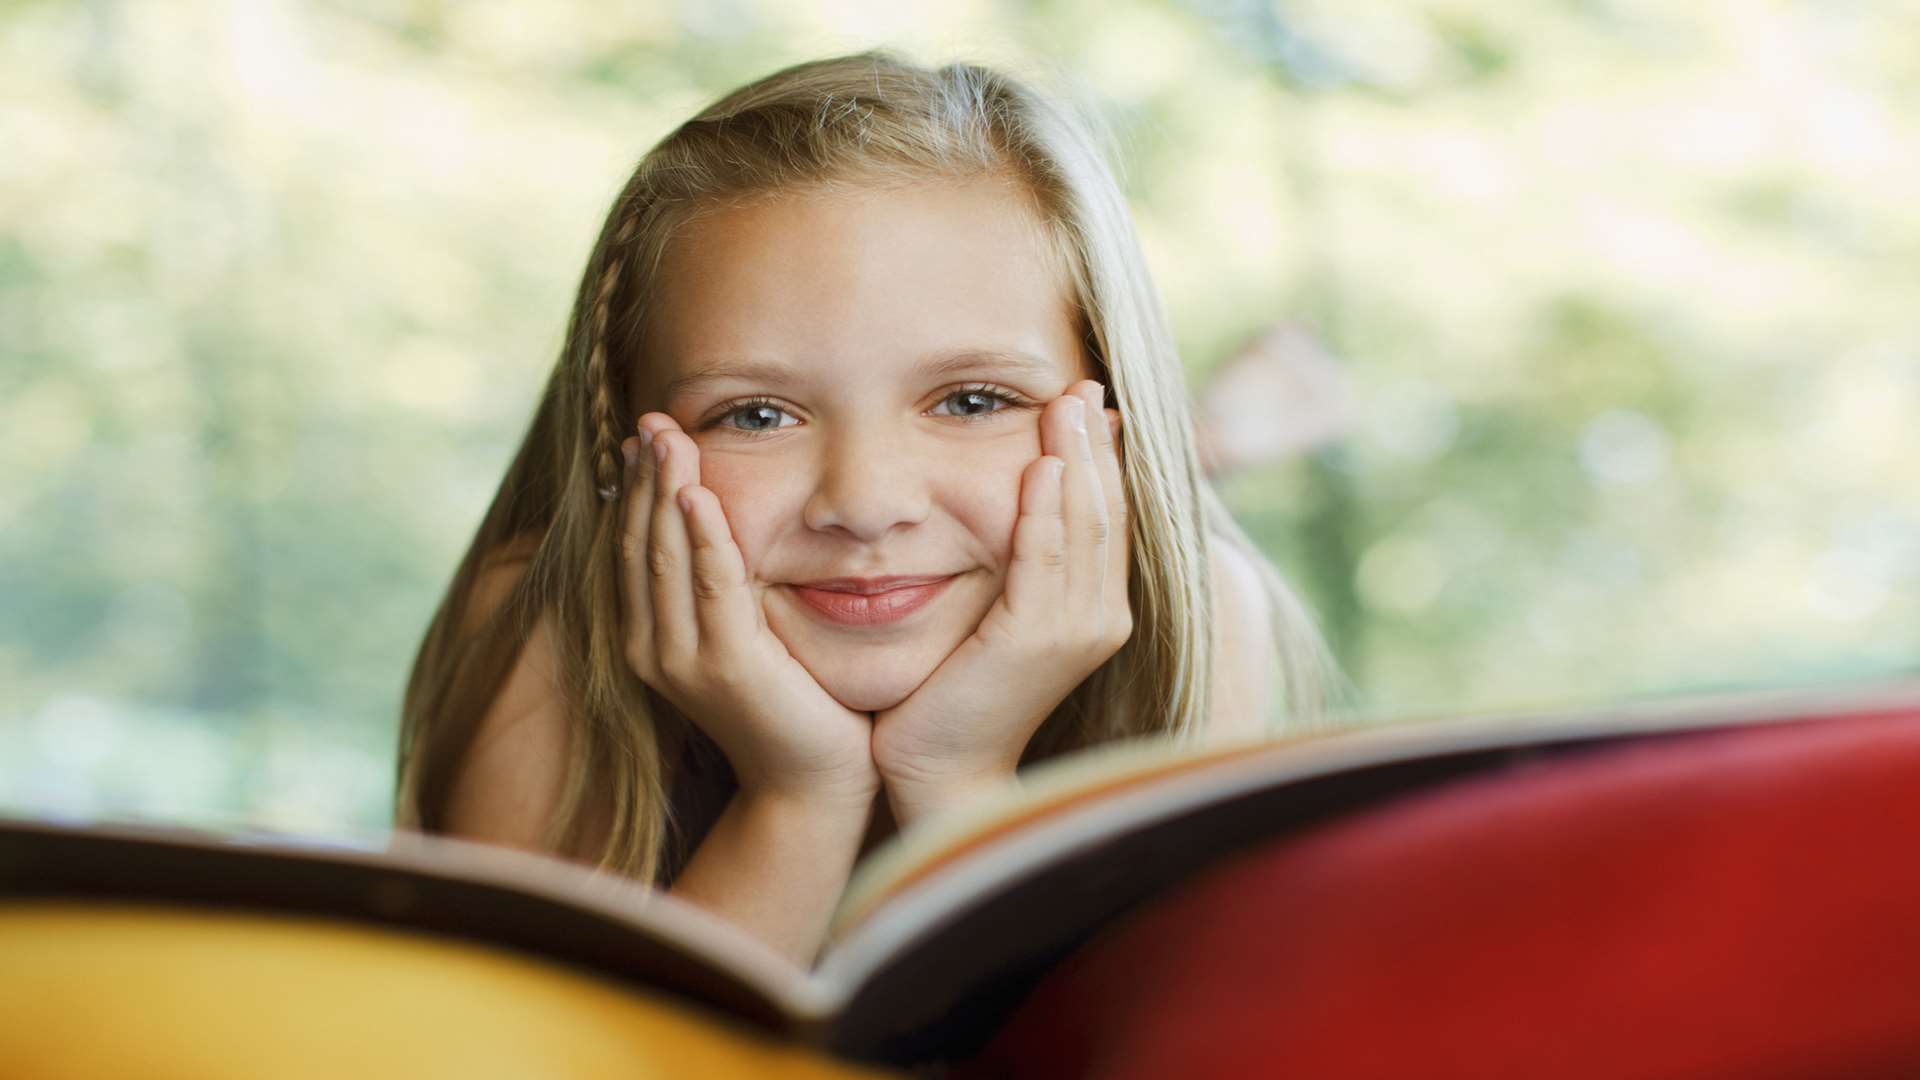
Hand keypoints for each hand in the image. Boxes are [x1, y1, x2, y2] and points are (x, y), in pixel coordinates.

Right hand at [619, 414, 879, 809]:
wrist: (813, 782)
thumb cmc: (792, 704)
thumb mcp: (748, 636)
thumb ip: (726, 588)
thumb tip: (721, 524)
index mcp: (650, 638)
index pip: (633, 547)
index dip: (636, 489)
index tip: (647, 434)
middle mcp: (652, 648)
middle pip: (639, 542)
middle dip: (645, 477)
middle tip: (652, 417)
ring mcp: (684, 660)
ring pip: (666, 556)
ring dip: (666, 491)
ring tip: (667, 437)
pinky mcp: (728, 666)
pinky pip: (713, 587)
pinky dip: (703, 538)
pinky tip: (698, 496)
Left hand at [870, 380, 1131, 824]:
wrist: (939, 771)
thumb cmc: (953, 695)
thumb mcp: (994, 618)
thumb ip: (1014, 566)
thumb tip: (1014, 502)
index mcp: (1095, 611)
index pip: (1106, 518)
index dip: (1102, 460)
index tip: (1090, 405)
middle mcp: (1099, 618)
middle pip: (1106, 511)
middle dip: (1095, 445)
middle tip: (1082, 386)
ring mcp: (1075, 630)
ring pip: (1084, 527)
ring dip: (1076, 460)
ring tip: (1066, 405)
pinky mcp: (1035, 640)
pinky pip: (1045, 562)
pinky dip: (1046, 512)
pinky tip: (1043, 468)